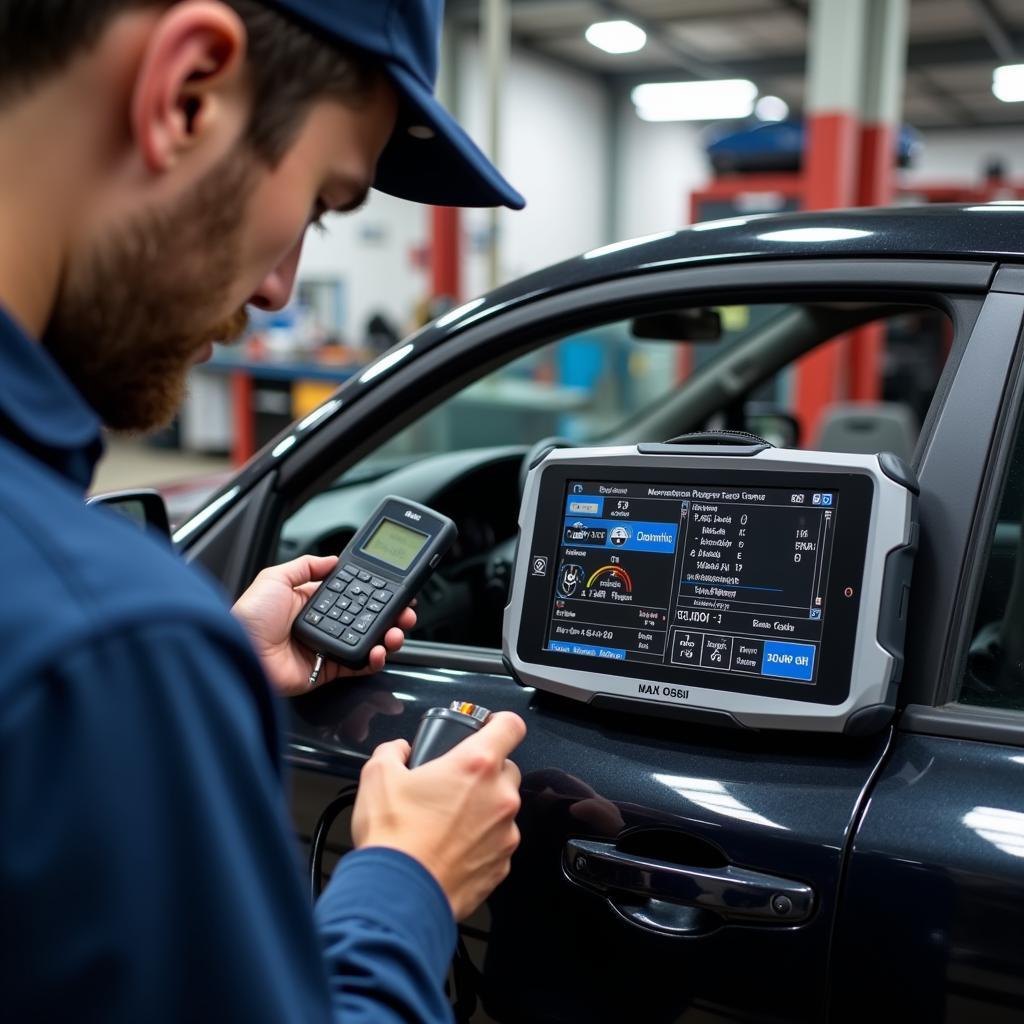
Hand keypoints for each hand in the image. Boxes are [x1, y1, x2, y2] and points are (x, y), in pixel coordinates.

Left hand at [232, 555, 416, 696]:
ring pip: (368, 641)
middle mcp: (323, 624)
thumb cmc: (249, 618)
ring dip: (388, 636)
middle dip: (391, 615)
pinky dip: (373, 660)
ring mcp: (327, 648)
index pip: (353, 594)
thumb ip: (305, 566)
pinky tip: (379, 651)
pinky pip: (357, 666)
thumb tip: (332, 559)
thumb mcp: (274, 578)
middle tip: (406, 612)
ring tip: (396, 632)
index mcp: (311, 602)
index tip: (393, 589)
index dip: (375, 592)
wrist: (241, 653)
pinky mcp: (327, 671)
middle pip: (367, 618)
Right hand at [352, 712, 526, 920]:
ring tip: (446, 822)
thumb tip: (399, 751)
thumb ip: (393, 751)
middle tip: (453, 784)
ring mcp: (505, 833)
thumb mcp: (378, 776)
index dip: (500, 722)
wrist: (399, 896)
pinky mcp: (502, 865)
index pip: (510, 726)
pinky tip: (451, 848)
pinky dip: (480, 842)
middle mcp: (499, 797)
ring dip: (483, 810)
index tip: (490, 726)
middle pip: (507, 769)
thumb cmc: (394, 838)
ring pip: (503, 809)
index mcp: (476, 765)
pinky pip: (497, 843)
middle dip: (484, 773)